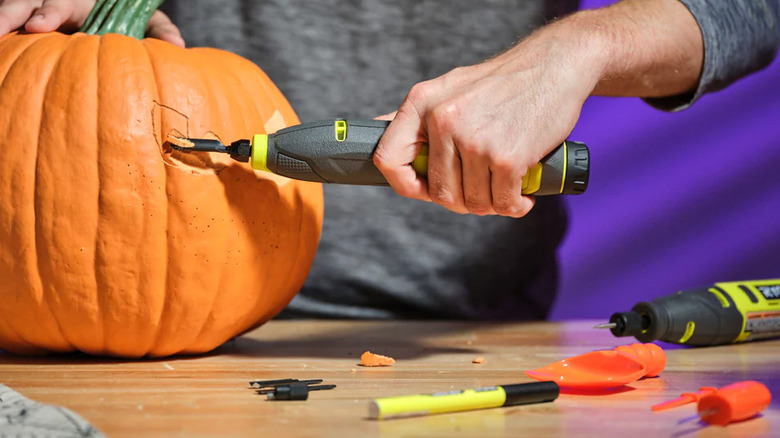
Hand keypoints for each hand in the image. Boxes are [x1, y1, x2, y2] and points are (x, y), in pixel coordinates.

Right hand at [0, 0, 183, 46]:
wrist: (104, 14)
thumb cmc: (123, 17)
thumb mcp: (143, 19)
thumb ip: (158, 28)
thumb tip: (178, 45)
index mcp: (77, 1)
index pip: (56, 3)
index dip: (48, 13)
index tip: (38, 26)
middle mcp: (51, 5)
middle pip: (23, 4)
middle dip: (9, 14)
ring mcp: (35, 17)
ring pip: (10, 12)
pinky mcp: (27, 34)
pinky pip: (10, 40)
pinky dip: (4, 48)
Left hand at [374, 0, 702, 217]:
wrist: (556, 65)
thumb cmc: (503, 81)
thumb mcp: (450, 87)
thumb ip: (418, 113)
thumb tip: (379, 127)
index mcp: (421, 103)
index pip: (388, 159)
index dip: (405, 184)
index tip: (426, 189)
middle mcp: (442, 121)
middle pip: (439, 192)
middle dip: (462, 201)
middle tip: (482, 191)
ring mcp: (474, 140)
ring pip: (472, 202)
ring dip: (491, 205)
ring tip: (504, 189)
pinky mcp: (506, 157)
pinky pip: (502, 202)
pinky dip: (514, 206)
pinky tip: (522, 196)